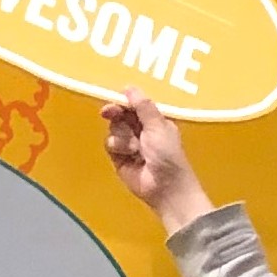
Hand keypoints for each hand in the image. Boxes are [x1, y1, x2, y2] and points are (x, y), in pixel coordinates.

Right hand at [99, 90, 214, 231]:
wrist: (165, 188)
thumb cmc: (168, 156)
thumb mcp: (158, 126)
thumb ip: (143, 106)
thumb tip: (129, 87)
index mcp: (155, 120)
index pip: (135, 104)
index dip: (125, 100)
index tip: (116, 97)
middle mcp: (142, 130)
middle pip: (121, 114)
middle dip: (116, 114)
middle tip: (109, 113)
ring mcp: (129, 144)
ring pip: (114, 129)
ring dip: (122, 136)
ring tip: (134, 148)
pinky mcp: (119, 158)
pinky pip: (110, 144)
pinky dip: (118, 148)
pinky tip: (129, 156)